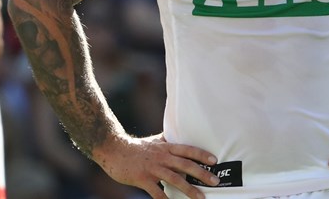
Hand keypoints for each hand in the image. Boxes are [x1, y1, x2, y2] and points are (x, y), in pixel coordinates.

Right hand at [92, 134, 220, 198]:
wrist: (113, 149)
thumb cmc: (135, 147)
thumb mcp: (154, 141)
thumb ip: (167, 140)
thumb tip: (178, 136)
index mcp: (166, 147)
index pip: (188, 150)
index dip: (202, 155)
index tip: (215, 160)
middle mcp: (162, 157)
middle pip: (185, 165)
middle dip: (202, 173)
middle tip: (216, 181)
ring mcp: (152, 168)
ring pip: (175, 179)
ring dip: (189, 189)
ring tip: (201, 197)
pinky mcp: (142, 179)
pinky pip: (156, 192)